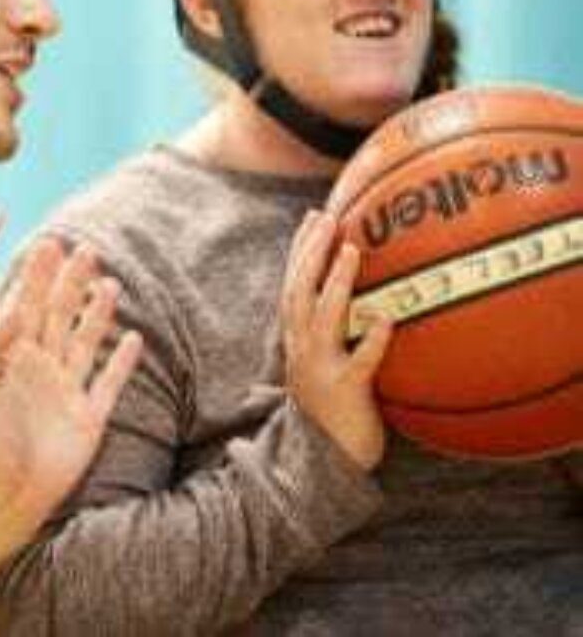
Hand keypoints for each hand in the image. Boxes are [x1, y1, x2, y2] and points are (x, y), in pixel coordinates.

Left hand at [0, 238, 142, 530]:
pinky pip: (108, 385)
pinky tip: (135, 339)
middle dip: (72, 284)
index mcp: (16, 359)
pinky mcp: (89, 419)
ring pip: (86, 343)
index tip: (46, 244)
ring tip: (110, 283)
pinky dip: (121, 364)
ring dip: (98, 315)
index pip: (29, 309)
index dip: (38, 278)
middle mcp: (45, 368)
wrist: (0, 495)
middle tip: (84, 248)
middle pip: (62, 318)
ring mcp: (69, 391)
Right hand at [280, 209, 392, 469]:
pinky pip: (360, 362)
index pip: (293, 284)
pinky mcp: (346, 392)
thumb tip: (363, 296)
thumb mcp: (326, 365)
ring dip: (335, 282)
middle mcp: (301, 349)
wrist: (327, 463)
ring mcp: (320, 369)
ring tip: (352, 250)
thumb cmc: (335, 409)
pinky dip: (372, 339)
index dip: (301, 249)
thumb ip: (334, 332)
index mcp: (296, 339)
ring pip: (322, 318)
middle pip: (298, 291)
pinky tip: (386, 316)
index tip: (314, 216)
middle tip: (328, 218)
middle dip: (310, 253)